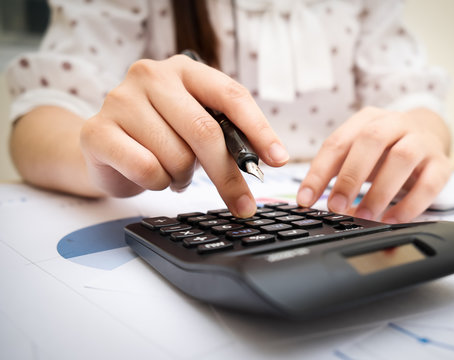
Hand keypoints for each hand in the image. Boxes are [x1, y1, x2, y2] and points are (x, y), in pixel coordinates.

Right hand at [80, 55, 288, 216]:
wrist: (105, 147)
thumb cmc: (160, 136)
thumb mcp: (196, 128)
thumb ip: (227, 136)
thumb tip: (267, 161)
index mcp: (184, 70)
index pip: (231, 96)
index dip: (259, 130)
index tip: (279, 160)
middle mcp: (151, 76)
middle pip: (206, 131)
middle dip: (228, 175)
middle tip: (243, 204)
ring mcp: (121, 100)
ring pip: (177, 156)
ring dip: (183, 177)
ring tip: (173, 171)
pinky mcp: (98, 130)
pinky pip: (147, 169)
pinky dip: (157, 183)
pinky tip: (151, 175)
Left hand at [296, 107, 450, 222]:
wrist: (429, 133)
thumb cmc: (384, 149)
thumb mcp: (358, 153)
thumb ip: (337, 173)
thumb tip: (314, 202)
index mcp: (367, 119)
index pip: (337, 142)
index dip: (318, 172)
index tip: (305, 199)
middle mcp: (395, 123)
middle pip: (371, 140)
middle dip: (350, 175)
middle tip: (335, 205)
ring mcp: (421, 141)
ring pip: (403, 157)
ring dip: (380, 190)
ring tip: (364, 216)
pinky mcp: (441, 163)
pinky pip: (430, 182)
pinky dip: (410, 204)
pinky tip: (392, 220)